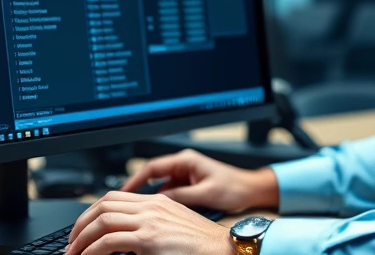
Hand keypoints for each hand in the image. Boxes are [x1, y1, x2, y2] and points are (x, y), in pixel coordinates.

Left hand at [65, 191, 231, 254]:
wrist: (224, 249)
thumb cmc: (203, 245)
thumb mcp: (173, 227)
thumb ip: (151, 227)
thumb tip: (126, 239)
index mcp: (157, 201)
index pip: (114, 197)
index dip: (92, 211)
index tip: (83, 228)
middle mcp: (151, 206)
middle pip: (103, 205)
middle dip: (80, 224)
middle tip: (72, 243)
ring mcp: (150, 221)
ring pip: (101, 221)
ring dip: (81, 238)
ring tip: (73, 253)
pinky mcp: (149, 239)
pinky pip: (109, 241)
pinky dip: (92, 250)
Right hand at [121, 149, 278, 212]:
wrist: (251, 190)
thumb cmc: (234, 187)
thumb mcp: (205, 193)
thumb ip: (181, 196)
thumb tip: (158, 201)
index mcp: (186, 160)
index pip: (152, 167)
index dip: (135, 179)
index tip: (123, 191)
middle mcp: (184, 165)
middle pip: (152, 176)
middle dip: (138, 189)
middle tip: (124, 203)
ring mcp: (186, 175)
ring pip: (160, 186)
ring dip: (150, 198)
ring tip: (138, 211)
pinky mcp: (189, 185)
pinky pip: (169, 192)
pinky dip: (161, 202)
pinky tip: (156, 213)